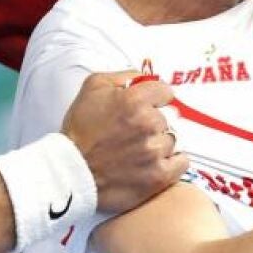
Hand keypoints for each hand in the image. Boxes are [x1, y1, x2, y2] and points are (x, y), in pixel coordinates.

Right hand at [61, 72, 186, 213]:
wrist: (70, 172)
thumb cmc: (79, 130)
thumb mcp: (92, 87)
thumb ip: (122, 76)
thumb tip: (142, 77)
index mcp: (134, 100)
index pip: (165, 91)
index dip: (156, 97)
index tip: (150, 105)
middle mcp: (148, 124)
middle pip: (167, 117)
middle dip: (153, 123)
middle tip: (133, 132)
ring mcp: (155, 151)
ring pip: (172, 140)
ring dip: (159, 143)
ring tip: (138, 151)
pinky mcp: (159, 176)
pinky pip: (181, 162)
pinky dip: (172, 162)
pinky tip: (155, 162)